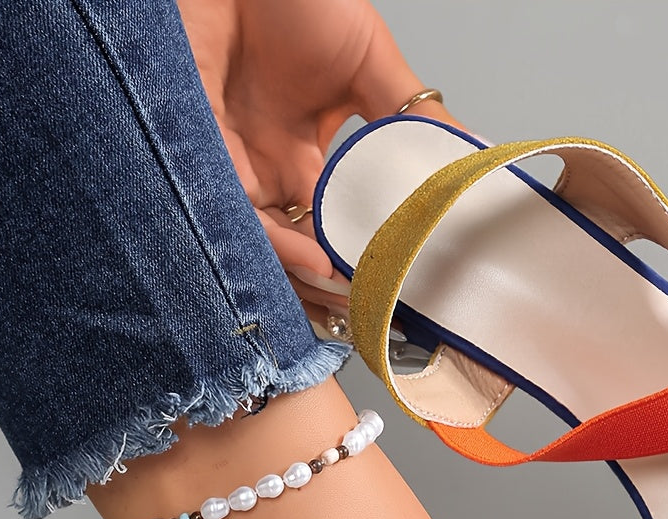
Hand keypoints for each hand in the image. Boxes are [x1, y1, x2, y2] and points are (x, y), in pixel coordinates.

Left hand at [177, 0, 453, 323]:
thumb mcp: (370, 61)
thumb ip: (411, 114)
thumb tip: (466, 158)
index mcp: (302, 153)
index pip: (334, 223)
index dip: (363, 255)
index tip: (399, 280)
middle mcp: (265, 169)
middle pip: (300, 246)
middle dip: (335, 284)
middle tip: (374, 308)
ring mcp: (233, 167)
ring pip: (270, 246)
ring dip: (310, 278)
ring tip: (351, 295)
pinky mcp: (201, 159)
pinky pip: (240, 220)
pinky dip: (278, 247)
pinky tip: (316, 261)